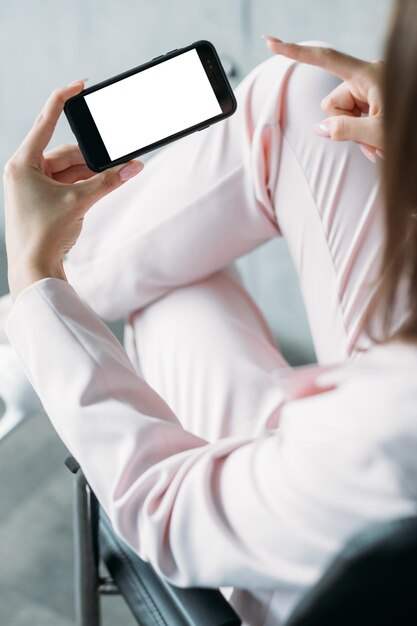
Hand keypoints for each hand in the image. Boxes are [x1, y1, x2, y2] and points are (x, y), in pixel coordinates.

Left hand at [3, 80, 143, 301]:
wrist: (33, 268)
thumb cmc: (45, 234)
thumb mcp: (80, 203)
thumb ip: (108, 182)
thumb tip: (134, 166)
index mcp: (23, 162)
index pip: (45, 120)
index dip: (64, 99)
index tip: (80, 85)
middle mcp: (24, 170)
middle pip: (65, 152)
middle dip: (91, 158)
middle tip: (117, 161)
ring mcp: (32, 186)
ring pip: (68, 170)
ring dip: (90, 174)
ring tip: (112, 179)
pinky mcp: (41, 200)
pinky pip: (66, 184)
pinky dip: (83, 186)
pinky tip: (98, 190)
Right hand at [263, 36, 383, 160]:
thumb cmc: (410, 130)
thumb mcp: (376, 133)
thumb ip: (343, 130)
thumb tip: (320, 128)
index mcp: (368, 75)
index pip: (324, 59)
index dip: (295, 52)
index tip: (271, 43)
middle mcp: (368, 78)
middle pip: (332, 102)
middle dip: (343, 124)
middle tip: (368, 140)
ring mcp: (371, 90)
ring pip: (342, 114)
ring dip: (355, 134)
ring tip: (377, 144)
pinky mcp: (375, 101)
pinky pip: (354, 118)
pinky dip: (362, 134)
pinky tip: (377, 143)